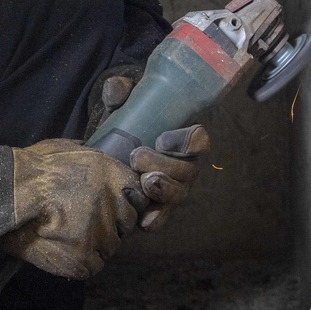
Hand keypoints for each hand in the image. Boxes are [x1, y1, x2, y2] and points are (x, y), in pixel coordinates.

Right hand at [0, 139, 144, 279]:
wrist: (9, 193)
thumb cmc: (33, 167)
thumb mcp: (68, 148)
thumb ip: (92, 158)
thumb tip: (99, 158)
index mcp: (112, 175)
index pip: (138, 196)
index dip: (123, 203)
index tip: (109, 206)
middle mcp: (113, 204)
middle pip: (126, 225)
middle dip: (111, 225)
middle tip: (86, 222)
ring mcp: (100, 234)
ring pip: (110, 247)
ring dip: (95, 244)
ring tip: (70, 235)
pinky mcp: (83, 259)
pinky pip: (93, 266)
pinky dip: (81, 261)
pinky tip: (64, 248)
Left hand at [86, 67, 212, 230]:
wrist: (110, 148)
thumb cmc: (126, 122)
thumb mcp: (122, 104)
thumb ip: (119, 91)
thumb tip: (116, 89)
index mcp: (182, 139)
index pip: (199, 140)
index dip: (185, 141)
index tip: (160, 139)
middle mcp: (184, 166)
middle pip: (187, 171)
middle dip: (164, 165)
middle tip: (135, 157)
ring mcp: (174, 188)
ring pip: (178, 194)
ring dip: (163, 191)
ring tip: (143, 183)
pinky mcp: (158, 207)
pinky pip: (162, 218)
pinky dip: (155, 220)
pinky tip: (143, 221)